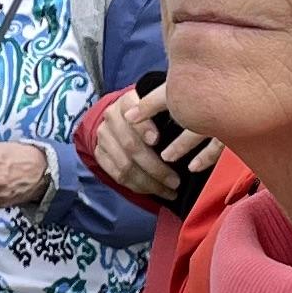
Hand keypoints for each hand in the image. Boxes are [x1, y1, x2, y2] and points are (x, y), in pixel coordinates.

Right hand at [86, 84, 215, 205]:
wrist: (124, 116)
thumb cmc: (154, 113)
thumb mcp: (162, 104)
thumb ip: (170, 110)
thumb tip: (191, 121)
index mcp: (127, 101)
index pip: (132, 112)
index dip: (143, 127)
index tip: (156, 140)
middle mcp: (111, 117)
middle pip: (130, 145)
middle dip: (155, 167)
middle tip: (176, 181)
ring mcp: (103, 136)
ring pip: (125, 165)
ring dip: (148, 183)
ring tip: (169, 191)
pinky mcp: (100, 153)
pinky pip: (117, 175)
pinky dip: (136, 186)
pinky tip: (153, 191)